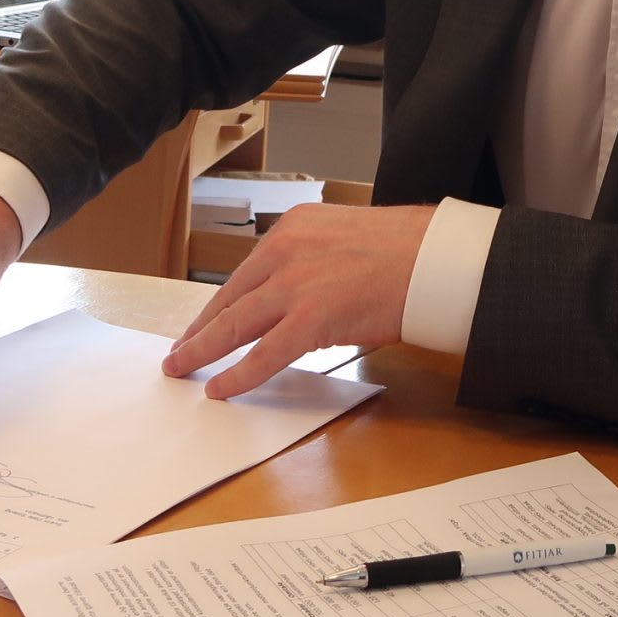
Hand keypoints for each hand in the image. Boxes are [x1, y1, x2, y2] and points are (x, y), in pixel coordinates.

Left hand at [163, 203, 435, 397]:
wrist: (437, 258)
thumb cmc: (408, 251)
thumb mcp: (347, 238)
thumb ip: (317, 261)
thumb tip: (303, 297)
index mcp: (294, 228)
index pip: (245, 274)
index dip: (221, 304)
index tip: (204, 321)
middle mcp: (285, 250)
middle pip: (230, 298)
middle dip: (201, 329)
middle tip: (180, 350)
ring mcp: (295, 283)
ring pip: (234, 324)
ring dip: (202, 350)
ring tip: (181, 368)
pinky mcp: (310, 317)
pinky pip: (263, 354)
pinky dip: (237, 375)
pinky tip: (219, 387)